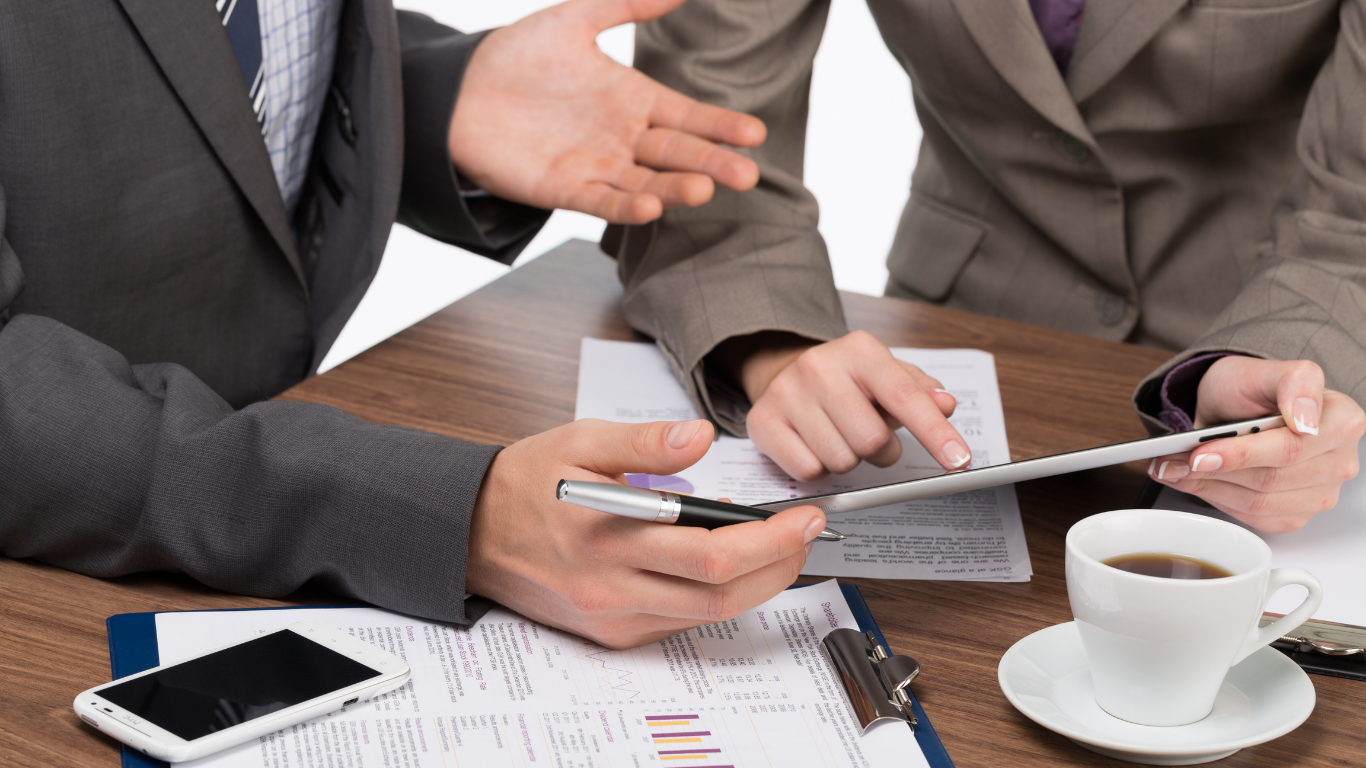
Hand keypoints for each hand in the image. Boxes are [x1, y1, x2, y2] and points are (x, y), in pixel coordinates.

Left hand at [448, 0, 766, 223]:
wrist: (458, 93)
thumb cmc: (516, 57)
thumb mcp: (574, 19)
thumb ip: (627, 4)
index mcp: (632, 100)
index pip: (687, 116)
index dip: (719, 126)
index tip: (754, 134)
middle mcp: (622, 138)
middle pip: (677, 153)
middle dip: (712, 163)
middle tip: (747, 174)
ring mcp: (596, 166)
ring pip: (648, 180)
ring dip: (676, 187)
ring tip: (704, 188)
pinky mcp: (565, 190)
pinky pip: (602, 201)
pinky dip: (627, 205)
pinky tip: (651, 205)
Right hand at [465, 418, 826, 648]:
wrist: (469, 534)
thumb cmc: (525, 484)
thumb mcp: (580, 441)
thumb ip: (646, 443)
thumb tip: (700, 437)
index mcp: (608, 538)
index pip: (712, 555)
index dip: (771, 542)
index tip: (804, 518)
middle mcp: (613, 589)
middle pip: (721, 596)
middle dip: (779, 566)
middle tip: (806, 534)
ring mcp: (613, 618)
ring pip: (707, 616)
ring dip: (756, 585)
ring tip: (780, 547)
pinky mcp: (612, 633)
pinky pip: (680, 622)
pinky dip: (716, 596)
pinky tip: (730, 565)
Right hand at [731, 331, 969, 480]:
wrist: (782, 371)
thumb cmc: (845, 381)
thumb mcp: (885, 375)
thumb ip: (920, 392)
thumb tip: (946, 403)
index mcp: (859, 351)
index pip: (905, 396)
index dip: (935, 433)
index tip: (958, 460)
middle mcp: (819, 366)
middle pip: (872, 440)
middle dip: (880, 450)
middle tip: (871, 438)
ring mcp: (787, 393)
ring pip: (840, 460)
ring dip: (849, 459)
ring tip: (839, 436)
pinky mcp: (762, 421)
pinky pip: (808, 470)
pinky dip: (818, 468)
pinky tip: (813, 444)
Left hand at [1148, 357, 1365, 531]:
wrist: (1233, 407)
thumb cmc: (1250, 389)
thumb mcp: (1264, 371)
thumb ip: (1294, 382)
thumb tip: (1306, 419)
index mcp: (1342, 422)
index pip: (1291, 449)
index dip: (1242, 454)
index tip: (1201, 452)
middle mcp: (1338, 461)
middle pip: (1270, 480)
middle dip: (1213, 471)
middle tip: (1171, 460)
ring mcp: (1320, 493)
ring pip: (1258, 503)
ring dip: (1208, 487)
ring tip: (1173, 469)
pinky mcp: (1296, 514)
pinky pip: (1253, 518)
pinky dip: (1217, 500)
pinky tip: (1196, 482)